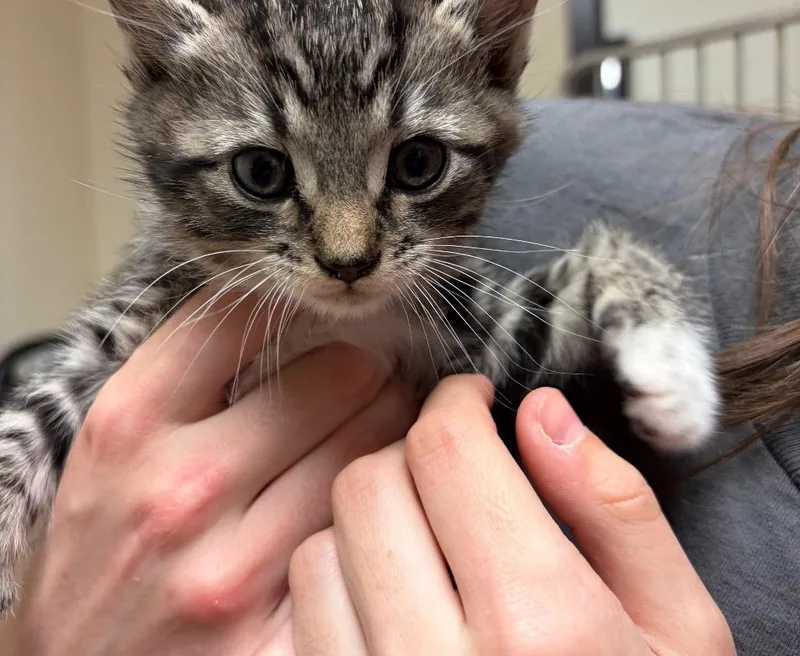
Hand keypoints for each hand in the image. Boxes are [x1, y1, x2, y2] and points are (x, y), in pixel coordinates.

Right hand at [13, 289, 416, 654]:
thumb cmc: (98, 545)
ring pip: (371, 454)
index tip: (318, 317)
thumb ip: (192, 368)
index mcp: (130, 425)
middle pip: (340, 378)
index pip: (252, 318)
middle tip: (376, 374)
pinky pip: (366, 539)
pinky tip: (372, 501)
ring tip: (385, 427)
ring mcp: (229, 573)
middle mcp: (180, 493)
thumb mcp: (115, 440)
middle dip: (369, 367)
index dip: (299, 306)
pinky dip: (382, 508)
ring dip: (392, 429)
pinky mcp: (271, 639)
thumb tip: (293, 310)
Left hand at [290, 377, 734, 654]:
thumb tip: (540, 413)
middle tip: (452, 465)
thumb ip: (614, 508)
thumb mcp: (677, 629)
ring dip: (369, 516)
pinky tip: (393, 591)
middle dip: (410, 451)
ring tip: (425, 532)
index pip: (446, 451)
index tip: (472, 401)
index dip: (455, 403)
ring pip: (322, 543)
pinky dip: (338, 577)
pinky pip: (304, 613)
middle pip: (370, 485)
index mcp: (537, 626)